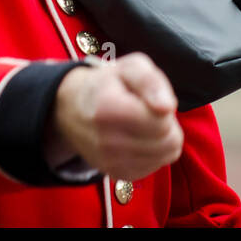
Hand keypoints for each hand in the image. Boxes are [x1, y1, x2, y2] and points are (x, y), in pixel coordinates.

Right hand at [47, 52, 182, 181]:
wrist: (72, 109)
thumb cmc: (107, 84)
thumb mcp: (130, 67)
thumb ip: (151, 81)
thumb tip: (167, 108)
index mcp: (109, 109)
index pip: (163, 123)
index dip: (164, 107)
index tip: (147, 99)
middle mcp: (107, 141)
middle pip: (168, 142)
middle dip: (167, 124)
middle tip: (147, 111)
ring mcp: (110, 162)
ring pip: (165, 156)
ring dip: (162, 138)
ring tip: (143, 124)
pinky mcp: (116, 174)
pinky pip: (155, 166)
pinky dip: (154, 152)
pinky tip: (138, 138)